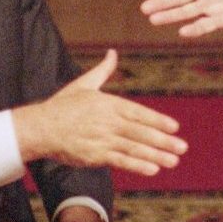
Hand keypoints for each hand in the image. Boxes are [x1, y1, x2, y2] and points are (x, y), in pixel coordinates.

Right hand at [13, 49, 186, 176]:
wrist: (40, 128)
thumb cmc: (63, 106)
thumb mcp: (84, 84)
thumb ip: (103, 71)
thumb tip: (113, 52)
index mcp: (108, 104)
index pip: (138, 112)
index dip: (158, 120)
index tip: (175, 127)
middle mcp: (108, 122)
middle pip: (140, 132)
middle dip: (163, 140)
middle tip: (183, 147)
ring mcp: (102, 140)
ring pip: (133, 148)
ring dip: (155, 155)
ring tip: (173, 161)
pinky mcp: (94, 156)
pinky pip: (119, 161)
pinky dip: (136, 165)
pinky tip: (153, 169)